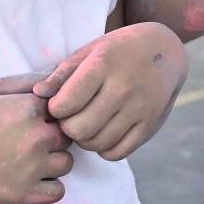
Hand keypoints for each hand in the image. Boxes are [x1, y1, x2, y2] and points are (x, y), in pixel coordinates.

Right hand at [0, 73, 72, 203]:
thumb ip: (25, 81)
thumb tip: (57, 76)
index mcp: (30, 108)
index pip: (64, 108)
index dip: (51, 114)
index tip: (35, 119)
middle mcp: (38, 136)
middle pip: (68, 135)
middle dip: (54, 136)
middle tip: (29, 140)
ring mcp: (33, 166)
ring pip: (66, 163)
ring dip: (53, 161)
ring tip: (29, 159)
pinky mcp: (24, 193)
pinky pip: (58, 191)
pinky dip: (49, 186)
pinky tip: (31, 179)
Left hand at [35, 22, 188, 160]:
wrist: (166, 51)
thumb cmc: (119, 50)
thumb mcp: (90, 50)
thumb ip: (62, 73)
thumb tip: (38, 93)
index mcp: (103, 65)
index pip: (64, 104)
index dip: (55, 109)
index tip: (60, 103)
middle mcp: (123, 88)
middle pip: (79, 129)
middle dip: (68, 127)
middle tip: (71, 117)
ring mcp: (140, 109)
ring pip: (97, 143)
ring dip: (85, 139)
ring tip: (87, 123)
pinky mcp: (150, 125)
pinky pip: (118, 152)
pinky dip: (104, 148)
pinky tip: (104, 132)